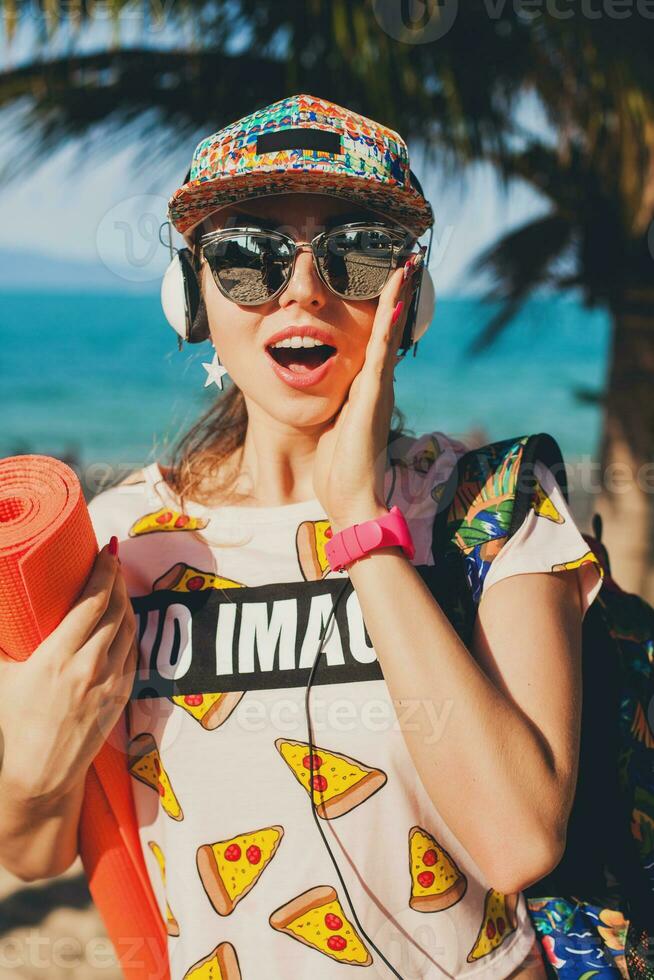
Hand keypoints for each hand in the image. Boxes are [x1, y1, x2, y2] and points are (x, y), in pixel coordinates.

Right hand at [0, 543, 138, 806]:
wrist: (40, 776)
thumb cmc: (14, 725)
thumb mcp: (1, 680)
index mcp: (57, 658)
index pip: (91, 604)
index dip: (103, 573)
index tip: (105, 552)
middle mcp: (89, 667)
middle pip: (115, 611)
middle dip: (116, 580)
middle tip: (112, 560)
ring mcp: (109, 682)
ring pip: (128, 630)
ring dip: (126, 602)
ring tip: (118, 585)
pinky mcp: (120, 696)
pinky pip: (132, 653)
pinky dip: (130, 631)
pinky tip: (124, 621)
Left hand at [313, 249, 424, 531]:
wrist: (351, 499)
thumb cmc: (340, 468)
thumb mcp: (334, 424)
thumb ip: (336, 402)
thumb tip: (325, 388)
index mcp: (366, 387)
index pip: (376, 337)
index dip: (384, 306)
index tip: (389, 275)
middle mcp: (377, 383)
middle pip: (389, 328)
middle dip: (398, 292)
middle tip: (410, 257)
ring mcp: (378, 390)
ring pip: (388, 335)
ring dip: (398, 299)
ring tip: (407, 266)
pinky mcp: (372, 400)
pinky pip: (378, 356)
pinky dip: (386, 328)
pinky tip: (392, 302)